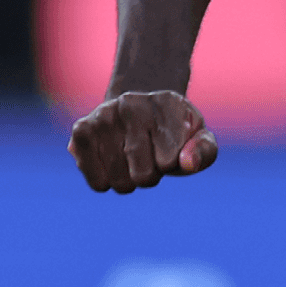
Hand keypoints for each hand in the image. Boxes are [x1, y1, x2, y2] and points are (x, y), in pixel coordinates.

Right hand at [68, 90, 217, 192]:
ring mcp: (103, 116)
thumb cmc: (174, 132)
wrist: (140, 111)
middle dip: (151, 175)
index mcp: (166, 103)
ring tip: (131, 157)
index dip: (172, 164)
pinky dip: (106, 182)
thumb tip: (187, 164)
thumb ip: (204, 152)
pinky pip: (97, 183)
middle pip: (144, 176)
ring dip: (129, 180)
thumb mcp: (199, 138)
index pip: (170, 161)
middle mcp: (131, 104)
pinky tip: (111, 161)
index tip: (171, 147)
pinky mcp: (81, 131)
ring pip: (119, 182)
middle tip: (149, 155)